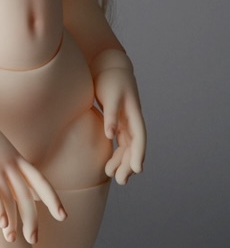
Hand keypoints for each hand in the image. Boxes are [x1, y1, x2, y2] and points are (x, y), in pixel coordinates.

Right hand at [0, 105, 65, 243]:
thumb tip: (34, 193)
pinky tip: (2, 223)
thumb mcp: (4, 152)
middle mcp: (10, 164)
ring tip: (12, 239)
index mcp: (17, 159)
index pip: (41, 181)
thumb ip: (17, 172)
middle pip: (26, 195)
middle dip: (32, 219)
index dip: (52, 199)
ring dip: (13, 221)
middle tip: (33, 239)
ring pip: (10, 198)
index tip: (63, 216)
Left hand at [94, 67, 146, 184]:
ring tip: (112, 176)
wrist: (107, 66)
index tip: (138, 170)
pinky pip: (120, 142)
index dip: (139, 153)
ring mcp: (126, 122)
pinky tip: (109, 165)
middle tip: (121, 181)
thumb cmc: (110, 79)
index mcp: (134, 113)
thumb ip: (110, 115)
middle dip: (129, 164)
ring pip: (127, 147)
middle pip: (134, 146)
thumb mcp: (110, 95)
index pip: (139, 137)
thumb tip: (110, 135)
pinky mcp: (118, 122)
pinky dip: (117, 154)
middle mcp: (133, 120)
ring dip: (122, 162)